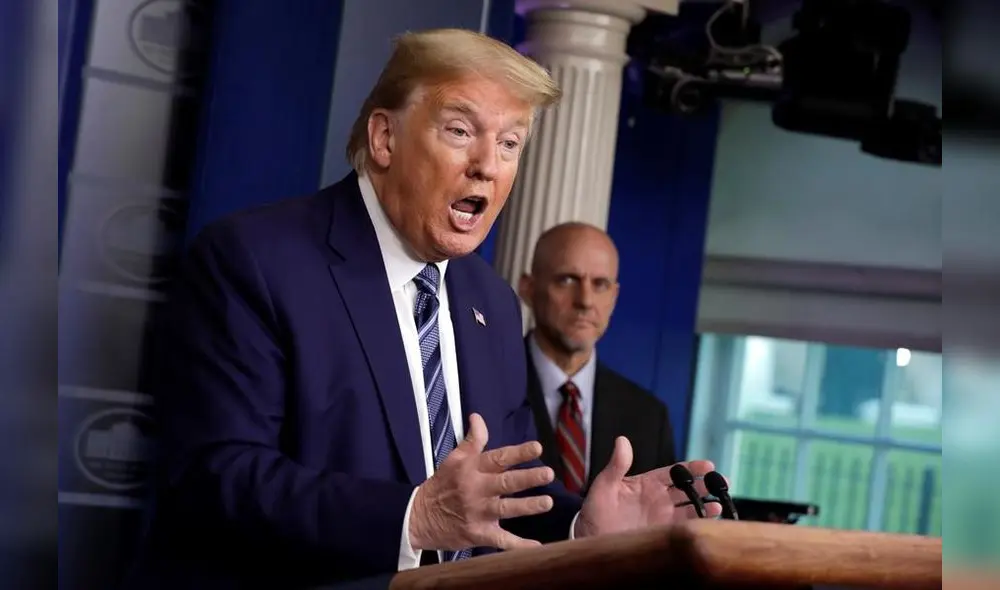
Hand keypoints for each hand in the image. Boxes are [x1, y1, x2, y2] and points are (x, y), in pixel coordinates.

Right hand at [408, 413, 555, 550]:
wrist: (418, 518)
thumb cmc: (441, 485)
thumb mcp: (454, 459)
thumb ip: (472, 440)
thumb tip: (478, 417)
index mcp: (472, 469)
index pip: (499, 458)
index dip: (518, 453)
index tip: (537, 448)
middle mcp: (477, 490)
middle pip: (505, 483)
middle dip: (527, 478)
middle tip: (547, 473)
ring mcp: (478, 513)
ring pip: (506, 509)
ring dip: (527, 506)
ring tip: (547, 502)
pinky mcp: (478, 534)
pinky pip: (501, 540)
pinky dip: (518, 545)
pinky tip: (536, 546)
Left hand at [573, 436, 722, 537]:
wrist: (591, 541)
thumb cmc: (594, 512)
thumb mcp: (603, 486)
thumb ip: (616, 465)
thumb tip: (622, 440)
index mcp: (646, 483)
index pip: (673, 472)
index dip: (691, 468)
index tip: (708, 465)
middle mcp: (658, 499)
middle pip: (687, 489)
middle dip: (705, 485)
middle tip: (722, 483)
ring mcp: (663, 518)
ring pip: (691, 509)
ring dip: (706, 506)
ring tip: (719, 504)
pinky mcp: (663, 535)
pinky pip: (685, 529)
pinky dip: (699, 525)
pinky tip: (710, 523)